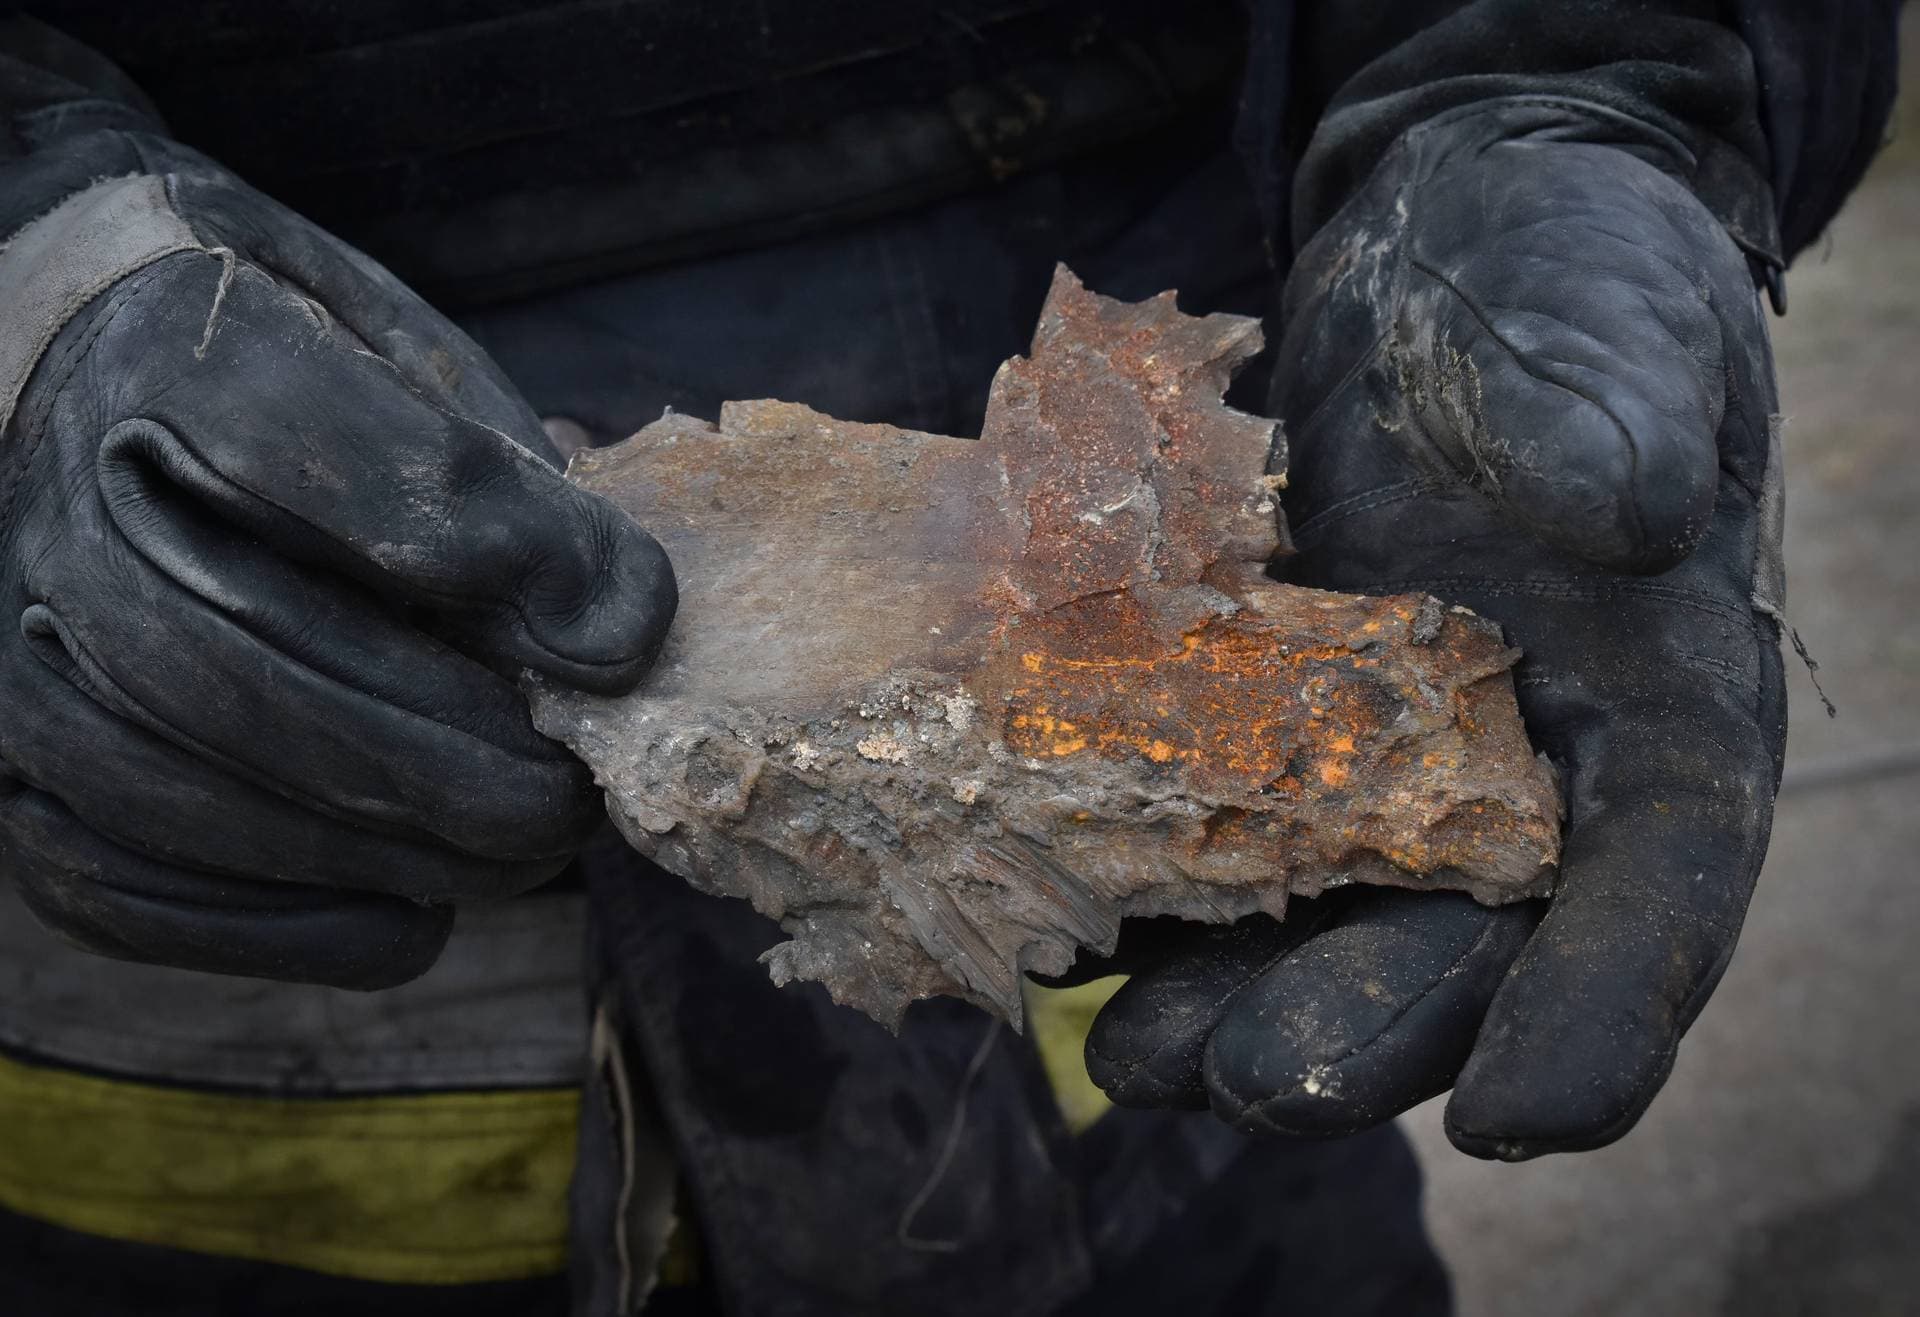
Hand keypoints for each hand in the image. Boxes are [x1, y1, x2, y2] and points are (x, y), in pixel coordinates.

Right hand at [0, 122, 673, 987]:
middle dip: (437, 758)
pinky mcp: (11, 774)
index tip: (622, 637)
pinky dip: (286, 921)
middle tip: (568, 799)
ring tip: (519, 850)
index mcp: (170, 353)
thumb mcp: (407, 365)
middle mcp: (51, 506)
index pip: (318, 450)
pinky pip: (123, 887)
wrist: (86, 390)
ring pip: (182, 788)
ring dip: (381, 847)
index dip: (489, 552)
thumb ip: (493, 478)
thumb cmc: (287, 379)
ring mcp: (9, 653)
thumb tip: (614, 632)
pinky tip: (410, 910)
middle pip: (238, 661)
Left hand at [1071, 100, 1786, 1157]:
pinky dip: (1148, 894)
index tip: (1517, 1118)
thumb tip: (1624, 520)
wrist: (1432, 256)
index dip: (1598, 1012)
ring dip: (1233, 1001)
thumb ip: (1614, 415)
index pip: (1658, 888)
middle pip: (1465, 946)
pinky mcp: (1267, 723)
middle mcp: (1523, 766)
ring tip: (1137, 1057)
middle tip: (1252, 1084)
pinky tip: (1059, 931)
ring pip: (1324, 923)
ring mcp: (1383, 760)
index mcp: (1657, 701)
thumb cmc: (1555, 273)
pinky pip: (1213, 835)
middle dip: (1364, 1029)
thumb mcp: (1603, 313)